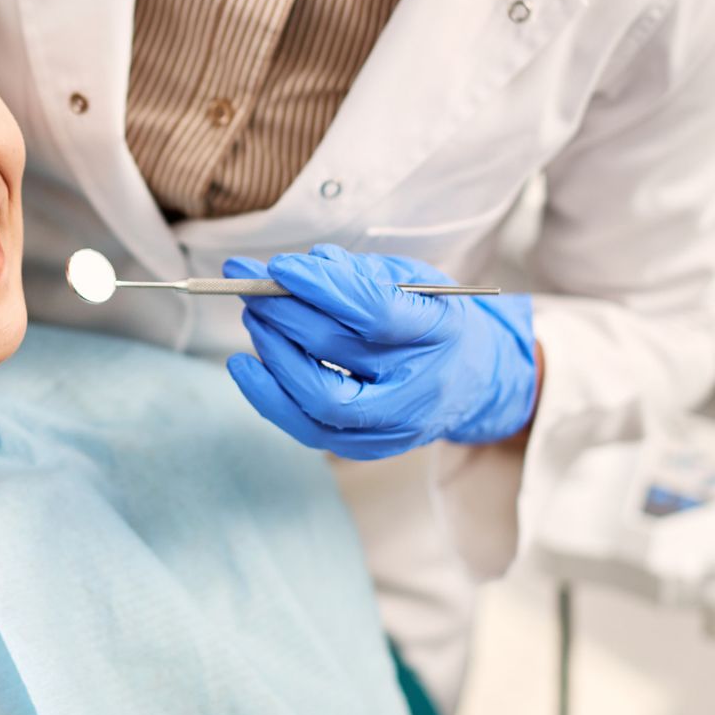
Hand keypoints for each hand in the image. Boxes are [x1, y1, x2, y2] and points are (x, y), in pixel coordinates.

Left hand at [224, 244, 536, 459]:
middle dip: (283, 313)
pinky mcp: (366, 448)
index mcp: (440, 330)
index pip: (375, 311)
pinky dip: (268, 396)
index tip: (281, 267)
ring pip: (320, 398)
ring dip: (273, 352)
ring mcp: (393, 424)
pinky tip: (244, 366)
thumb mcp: (414, 280)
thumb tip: (305, 266)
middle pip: (337, 351)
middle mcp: (419, 384)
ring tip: (254, 316)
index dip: (322, 287)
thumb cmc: (432, 320)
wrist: (470, 380)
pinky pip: (308, 428)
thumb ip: (362, 272)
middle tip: (252, 286)